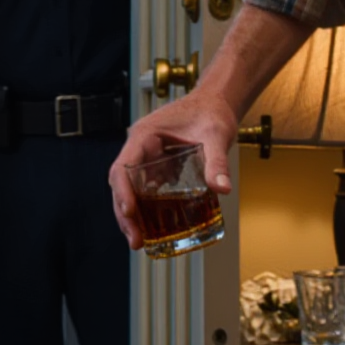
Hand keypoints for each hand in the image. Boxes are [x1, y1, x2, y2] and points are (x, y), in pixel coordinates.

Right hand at [110, 89, 238, 247]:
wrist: (217, 103)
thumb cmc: (211, 111)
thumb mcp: (216, 136)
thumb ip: (217, 162)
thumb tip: (222, 188)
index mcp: (144, 135)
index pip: (123, 166)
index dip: (123, 192)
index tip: (129, 212)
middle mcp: (140, 147)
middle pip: (122, 184)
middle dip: (125, 214)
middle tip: (135, 240)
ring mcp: (147, 157)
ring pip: (131, 190)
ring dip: (133, 216)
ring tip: (140, 241)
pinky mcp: (158, 166)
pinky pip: (146, 190)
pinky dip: (147, 209)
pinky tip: (153, 227)